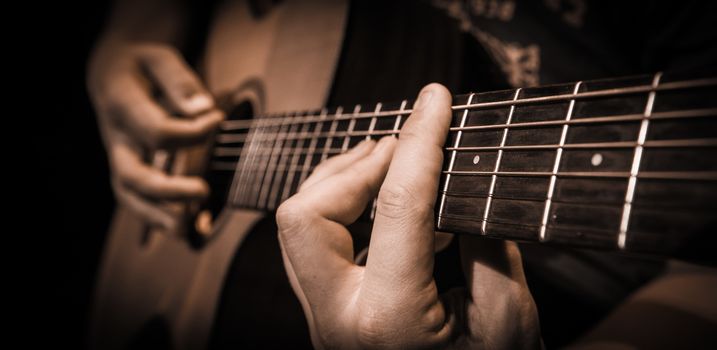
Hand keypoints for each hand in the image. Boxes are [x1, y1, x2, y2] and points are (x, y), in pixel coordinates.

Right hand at [87, 42, 222, 229]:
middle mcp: (117, 137)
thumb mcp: (160, 58)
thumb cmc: (144, 64)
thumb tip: (203, 110)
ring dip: (158, 216)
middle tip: (202, 191)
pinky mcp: (130, 168)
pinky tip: (186, 230)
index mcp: (121, 104)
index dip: (191, 132)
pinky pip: (138, 198)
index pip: (156, 131)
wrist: (115, 71)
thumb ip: (179, 82)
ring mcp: (121, 157)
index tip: (218, 119)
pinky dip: (158, 218)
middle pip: (132, 174)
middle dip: (166, 190)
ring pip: (130, 195)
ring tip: (187, 230)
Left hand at [276, 84, 541, 348]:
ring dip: (341, 179)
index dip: (420, 144)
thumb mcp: (508, 325)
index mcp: (389, 323)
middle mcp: (338, 319)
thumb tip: (457, 189)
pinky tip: (383, 200)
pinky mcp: (323, 310)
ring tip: (393, 162)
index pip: (397, 208)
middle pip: (305, 215)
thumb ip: (487, 252)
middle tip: (405, 145)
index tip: (435, 102)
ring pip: (296, 225)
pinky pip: (310, 241)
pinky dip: (341, 204)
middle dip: (353, 165)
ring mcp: (322, 317)